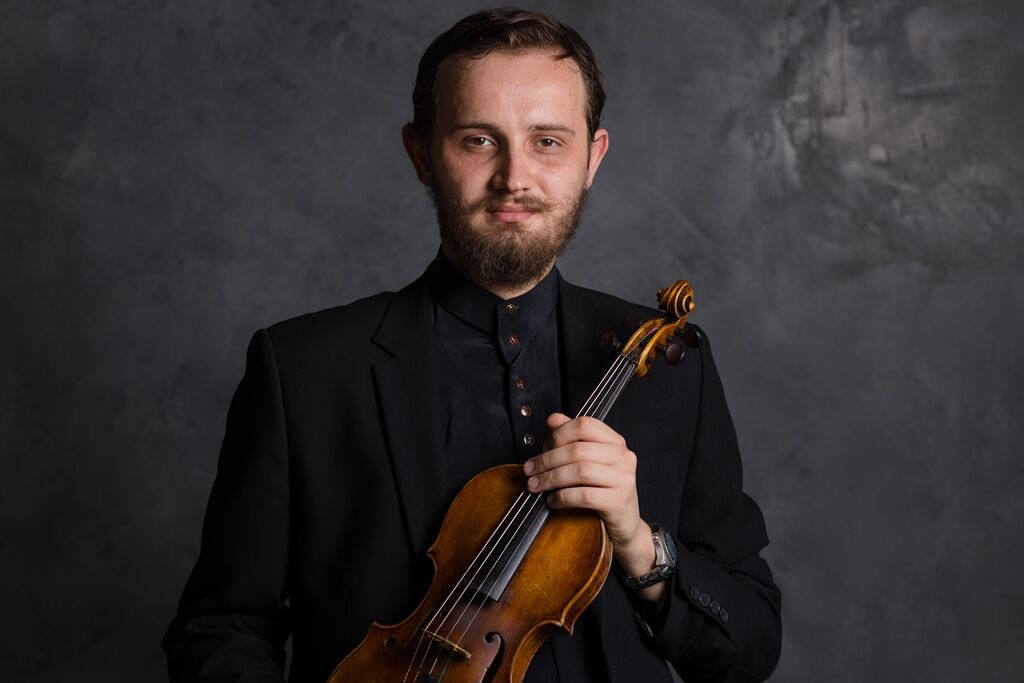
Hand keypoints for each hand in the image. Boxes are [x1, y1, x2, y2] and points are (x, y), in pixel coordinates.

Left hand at [524, 413, 663, 598]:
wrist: (625, 524)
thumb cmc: (604, 490)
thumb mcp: (589, 461)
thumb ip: (572, 439)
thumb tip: (552, 419)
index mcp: (615, 441)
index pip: (584, 425)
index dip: (558, 434)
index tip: (542, 448)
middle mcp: (623, 457)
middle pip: (577, 449)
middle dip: (547, 460)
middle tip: (529, 470)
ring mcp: (624, 479)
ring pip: (580, 471)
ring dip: (551, 479)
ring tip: (536, 486)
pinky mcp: (619, 501)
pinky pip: (584, 496)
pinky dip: (562, 497)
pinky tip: (552, 501)